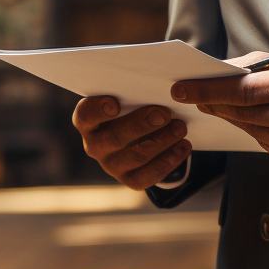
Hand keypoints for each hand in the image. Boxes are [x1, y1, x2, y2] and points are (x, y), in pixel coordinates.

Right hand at [72, 97, 190, 190]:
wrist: (141, 136)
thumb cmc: (132, 109)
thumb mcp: (128, 100)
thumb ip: (132, 94)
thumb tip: (158, 88)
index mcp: (88, 122)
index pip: (85, 116)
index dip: (97, 110)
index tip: (115, 103)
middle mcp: (94, 146)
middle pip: (114, 138)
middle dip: (141, 125)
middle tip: (164, 113)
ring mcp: (111, 165)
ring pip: (135, 156)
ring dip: (161, 141)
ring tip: (180, 127)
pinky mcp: (129, 180)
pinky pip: (149, 175)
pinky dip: (169, 160)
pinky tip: (183, 146)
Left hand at [171, 51, 268, 173]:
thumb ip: (264, 67)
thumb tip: (223, 70)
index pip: (244, 89)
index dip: (209, 89)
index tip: (184, 87)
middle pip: (241, 112)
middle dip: (213, 102)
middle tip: (192, 93)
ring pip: (248, 130)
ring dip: (231, 117)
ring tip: (220, 104)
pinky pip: (262, 145)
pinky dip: (253, 131)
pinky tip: (254, 122)